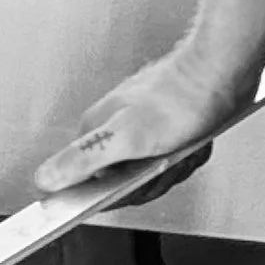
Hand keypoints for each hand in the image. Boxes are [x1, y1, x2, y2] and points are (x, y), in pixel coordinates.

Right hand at [33, 41, 248, 199]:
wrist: (221, 72)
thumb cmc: (178, 100)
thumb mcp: (126, 137)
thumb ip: (82, 159)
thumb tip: (44, 178)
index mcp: (95, 131)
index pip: (93, 188)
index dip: (122, 192)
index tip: (138, 180)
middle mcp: (112, 129)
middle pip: (128, 185)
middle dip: (154, 179)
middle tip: (167, 159)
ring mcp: (139, 128)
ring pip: (154, 174)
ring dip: (174, 166)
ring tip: (182, 145)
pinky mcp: (163, 128)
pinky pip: (172, 161)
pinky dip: (187, 157)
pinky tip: (193, 140)